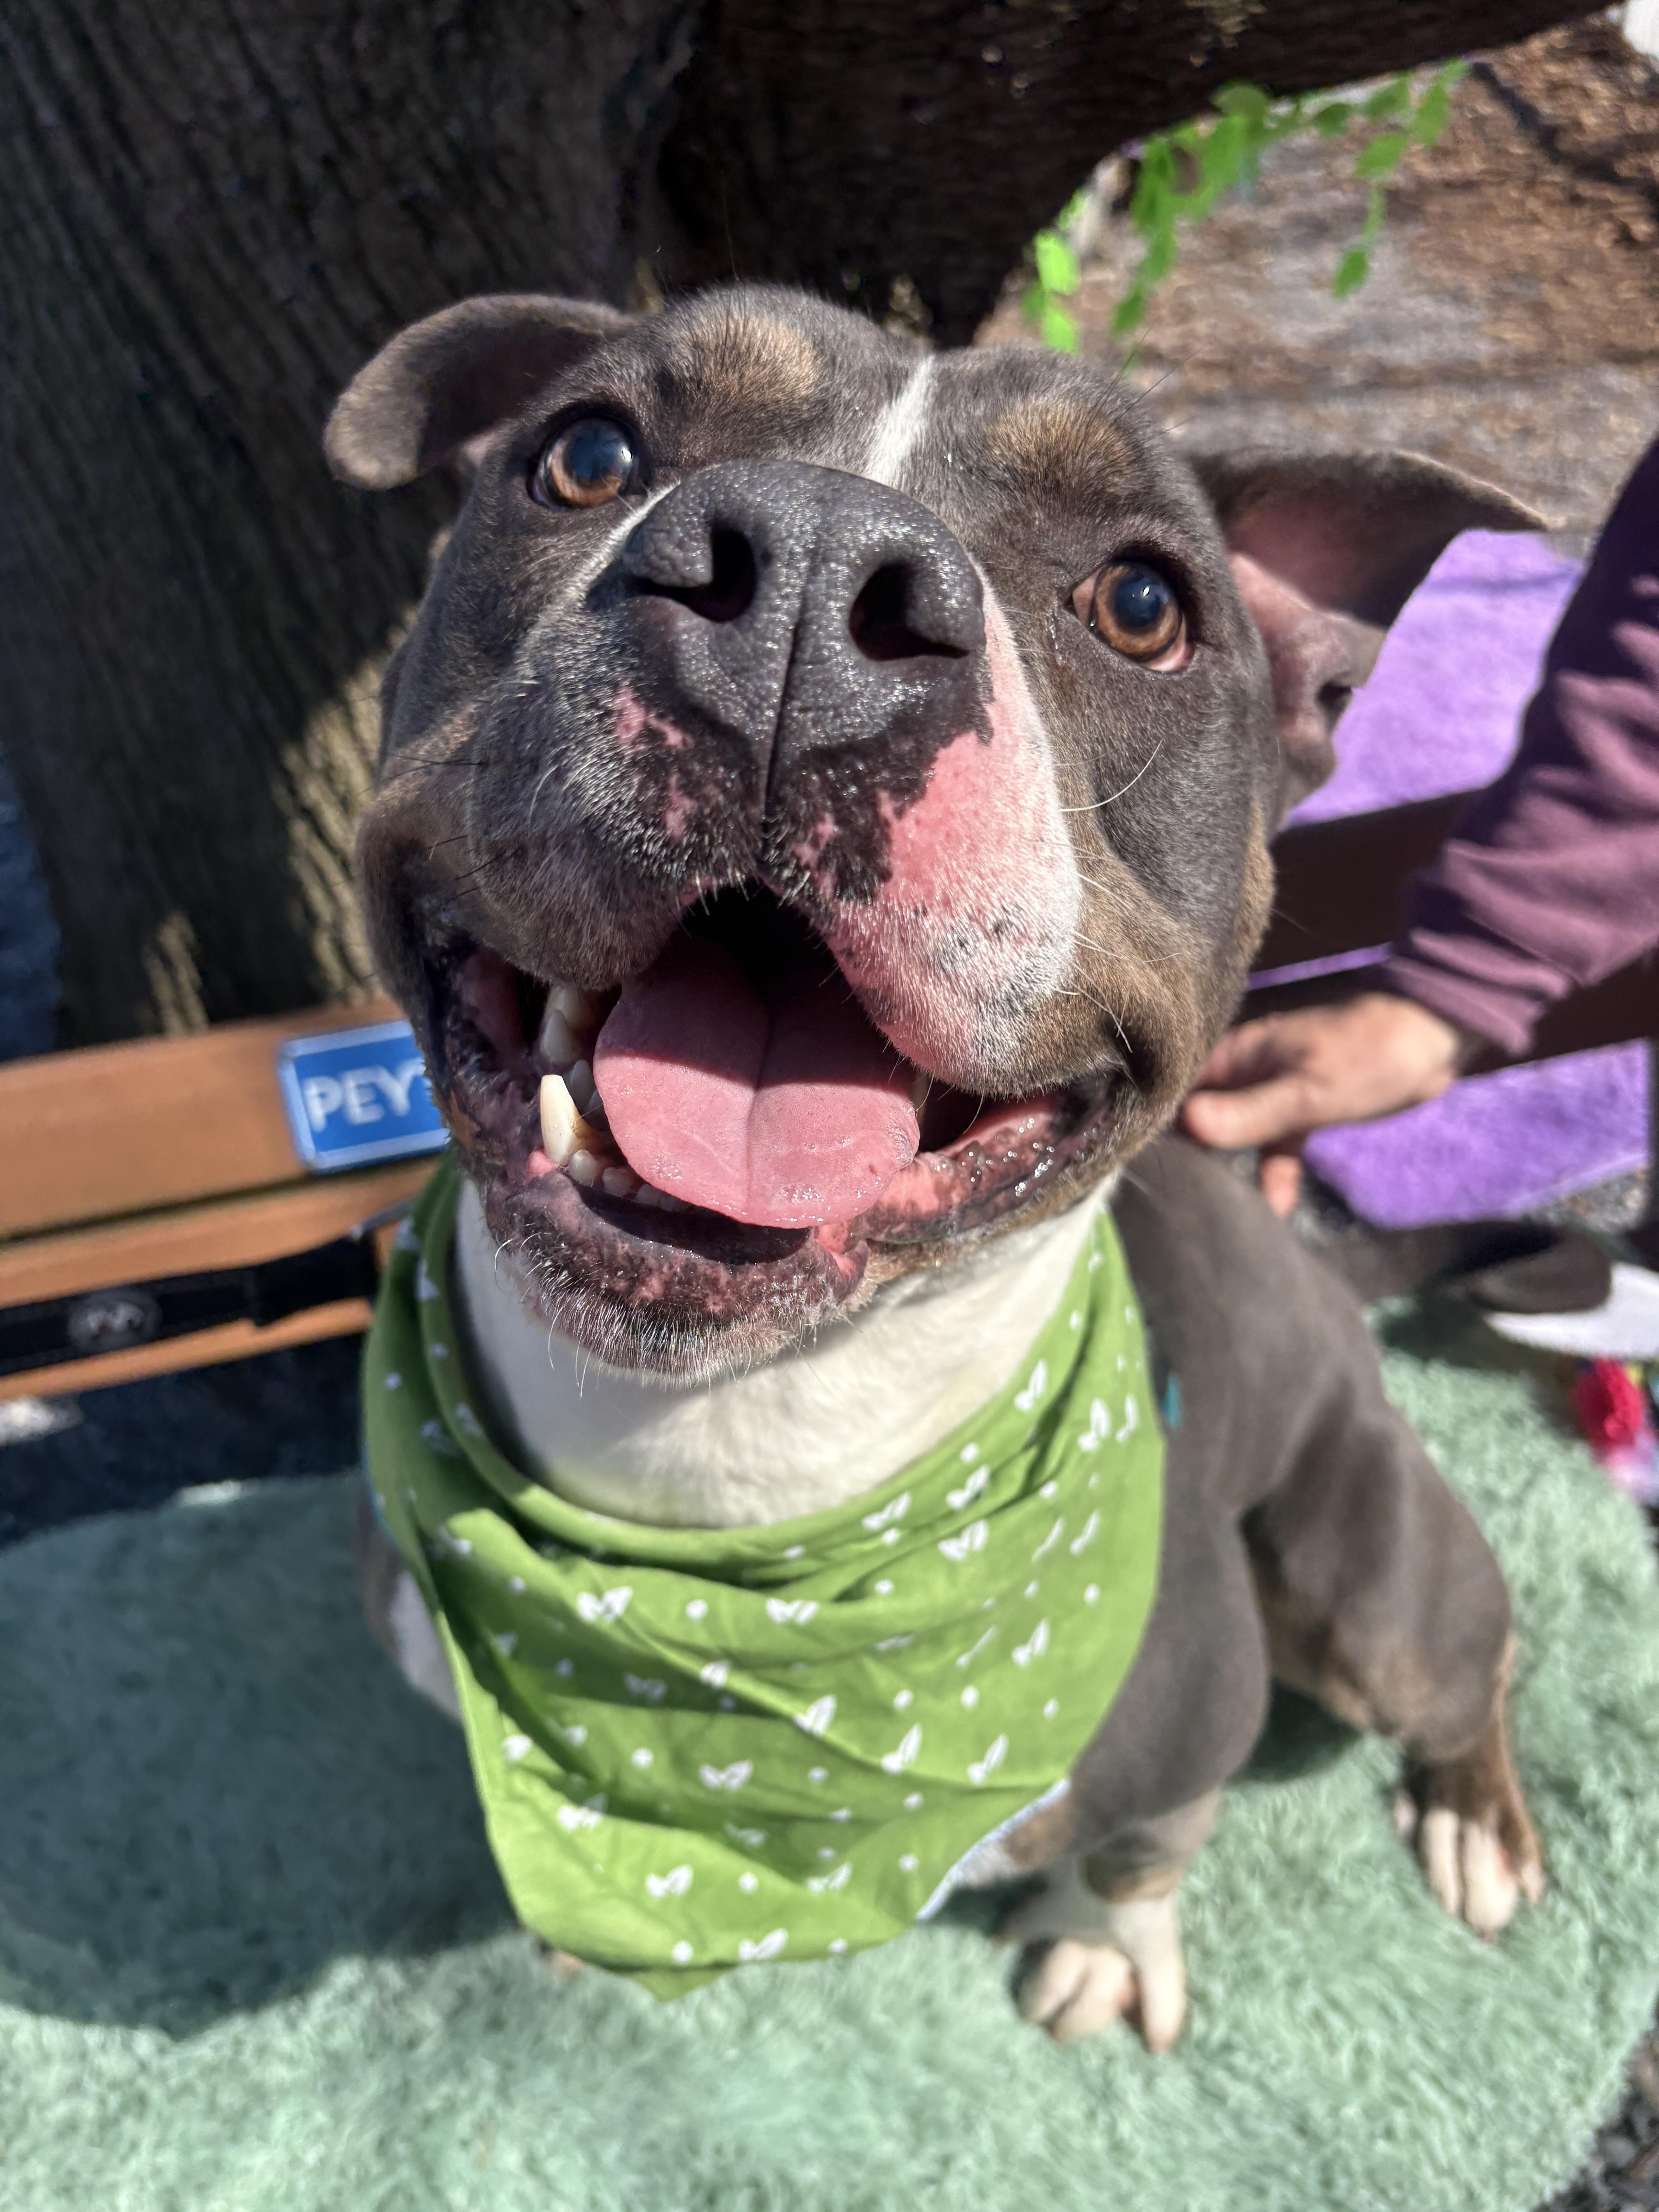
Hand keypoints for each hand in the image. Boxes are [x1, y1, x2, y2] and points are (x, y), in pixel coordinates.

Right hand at [1180, 993, 1462, 1216]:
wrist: (1432, 1039)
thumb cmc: (1368, 1056)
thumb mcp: (1309, 1090)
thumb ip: (1251, 1111)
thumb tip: (1189, 1126)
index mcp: (1235, 1055)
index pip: (1176, 1090)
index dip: (1155, 1123)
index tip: (1141, 1165)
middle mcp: (1242, 1072)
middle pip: (1197, 1115)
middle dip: (1183, 1152)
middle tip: (1169, 1199)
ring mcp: (1269, 1092)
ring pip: (1233, 1135)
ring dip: (1225, 1169)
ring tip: (1207, 1212)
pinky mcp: (1298, 1113)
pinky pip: (1273, 1148)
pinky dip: (1272, 1176)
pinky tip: (1274, 1210)